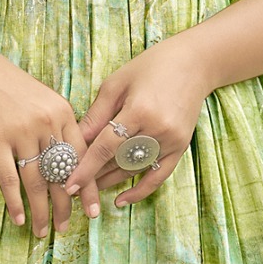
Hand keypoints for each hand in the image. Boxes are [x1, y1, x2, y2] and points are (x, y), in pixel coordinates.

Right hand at [0, 30, 98, 233]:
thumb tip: (68, 164)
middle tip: (66, 228)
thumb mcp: (41, 98)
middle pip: (61, 173)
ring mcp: (20, 131)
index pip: (82, 157)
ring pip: (37, 181)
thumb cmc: (7, 85)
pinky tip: (18, 219)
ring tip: (42, 230)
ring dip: (40, 211)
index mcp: (62, 111)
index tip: (93, 210)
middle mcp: (45, 122)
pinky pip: (9, 178)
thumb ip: (56, 126)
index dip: (88, 187)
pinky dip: (15, 202)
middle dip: (65, 206)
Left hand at [66, 32, 212, 209]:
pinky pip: (159, 175)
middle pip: (118, 161)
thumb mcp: (116, 84)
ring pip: (134, 170)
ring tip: (89, 190)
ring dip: (110, 182)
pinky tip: (121, 200)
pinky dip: (141, 190)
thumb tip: (75, 141)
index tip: (68, 185)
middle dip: (93, 176)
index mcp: (139, 110)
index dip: (85, 168)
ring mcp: (172, 140)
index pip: (105, 147)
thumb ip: (96, 114)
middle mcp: (157, 129)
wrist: (194, 63)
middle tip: (70, 188)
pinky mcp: (181, 146)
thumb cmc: (150, 67)